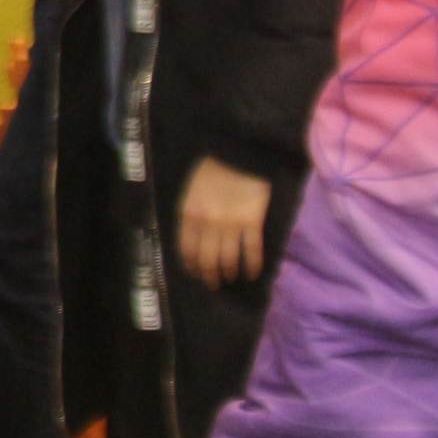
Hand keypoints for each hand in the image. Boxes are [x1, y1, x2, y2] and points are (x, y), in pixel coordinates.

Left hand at [179, 157, 272, 287]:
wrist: (237, 153)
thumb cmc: (212, 169)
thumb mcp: (191, 191)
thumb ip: (191, 213)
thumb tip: (192, 237)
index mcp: (188, 214)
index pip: (186, 248)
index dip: (190, 265)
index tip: (194, 275)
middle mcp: (207, 224)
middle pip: (206, 258)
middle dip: (209, 275)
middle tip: (212, 284)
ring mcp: (230, 224)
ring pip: (228, 259)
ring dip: (228, 273)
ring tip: (230, 279)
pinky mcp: (251, 223)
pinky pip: (251, 250)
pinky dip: (252, 265)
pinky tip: (252, 273)